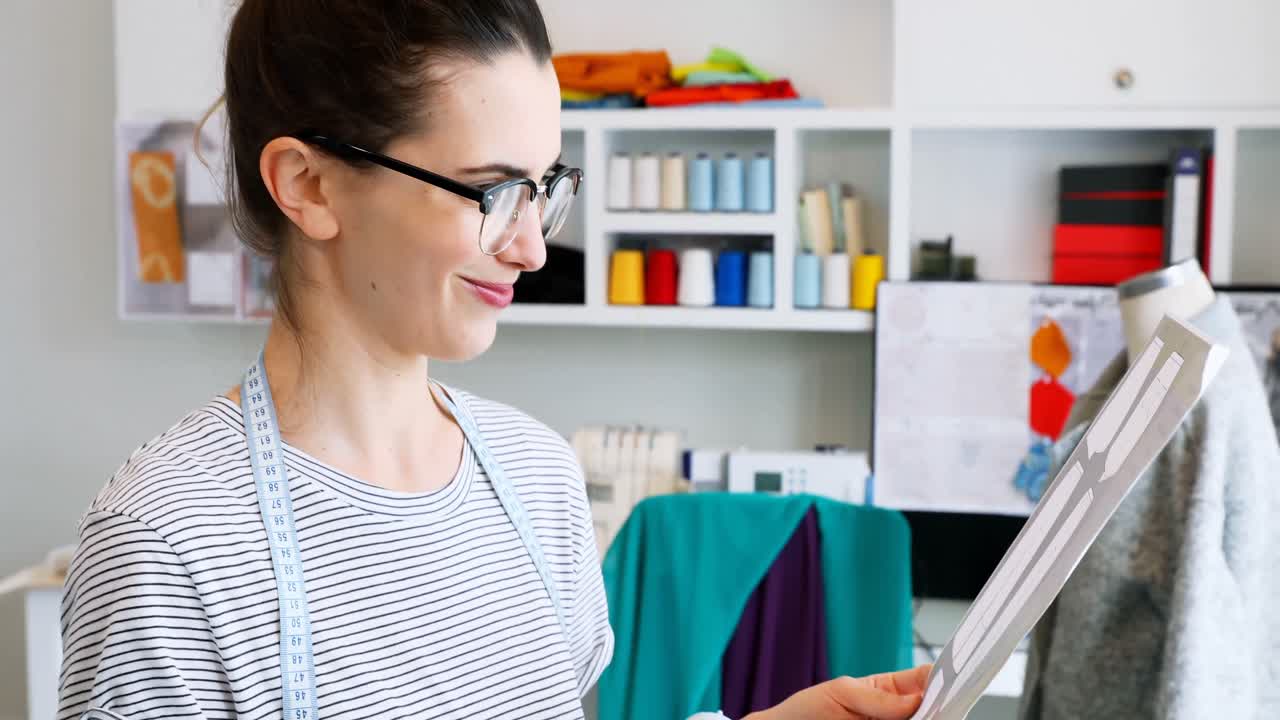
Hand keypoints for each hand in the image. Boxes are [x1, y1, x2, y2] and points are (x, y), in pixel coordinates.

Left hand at [742, 664, 931, 719]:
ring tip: (931, 718)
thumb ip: (877, 696)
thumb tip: (913, 700)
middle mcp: (895, 715)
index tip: (952, 681)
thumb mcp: (840, 692)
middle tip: (944, 708)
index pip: (924, 680)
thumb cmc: (806, 711)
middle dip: (941, 707)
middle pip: (931, 710)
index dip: (941, 678)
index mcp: (888, 690)